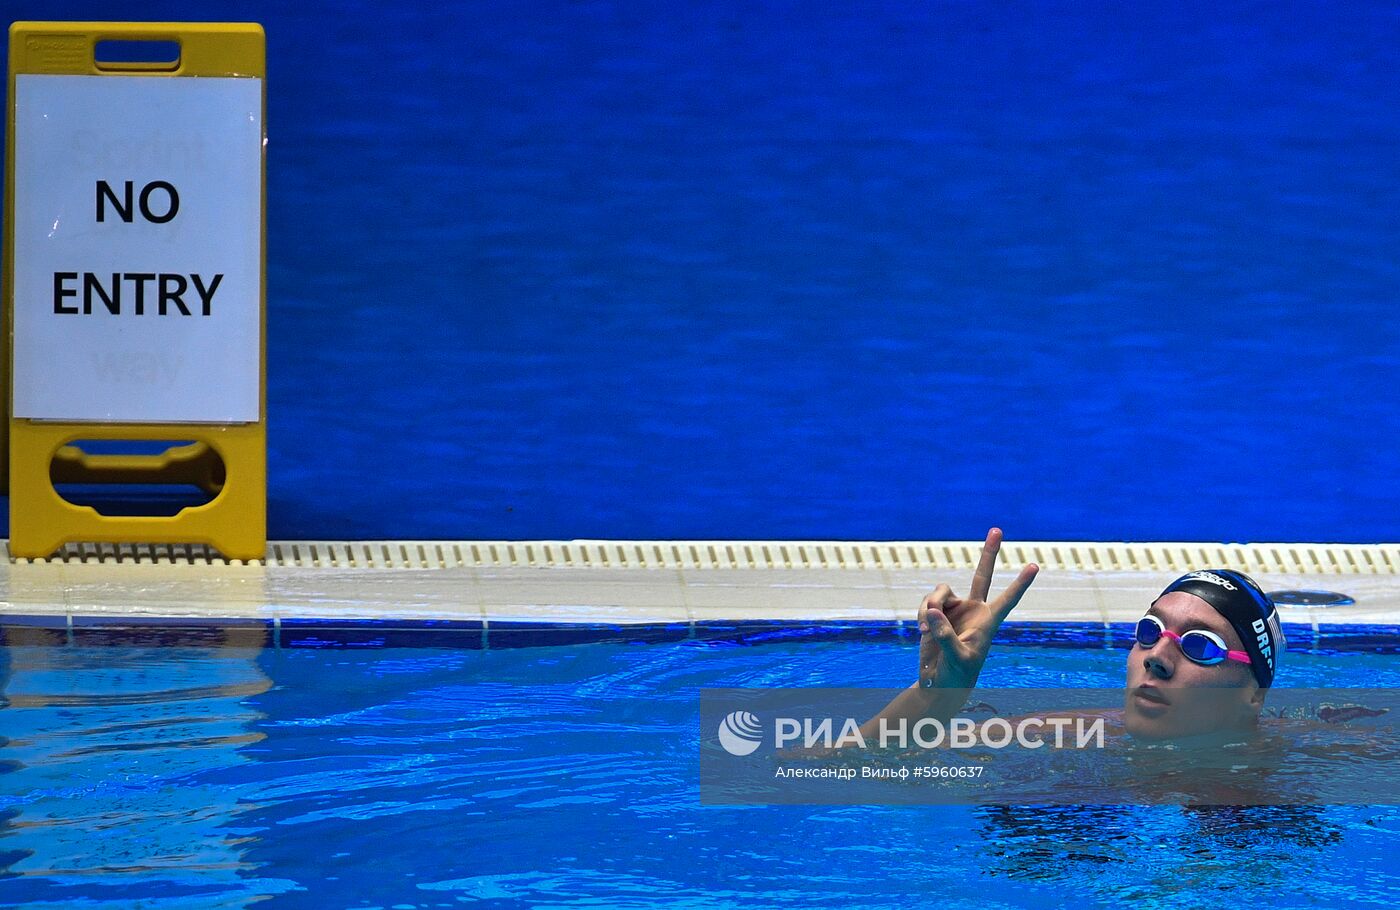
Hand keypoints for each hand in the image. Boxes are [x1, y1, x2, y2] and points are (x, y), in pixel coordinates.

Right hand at [916, 528, 1037, 692]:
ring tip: (925, 630)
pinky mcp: (936, 612)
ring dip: (930, 605)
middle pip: (982, 574)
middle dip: (989, 552)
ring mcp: (955, 609)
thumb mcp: (957, 659)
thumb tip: (932, 611)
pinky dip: (920, 614)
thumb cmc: (957, 675)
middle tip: (997, 529)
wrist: (938, 681)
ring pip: (940, 592)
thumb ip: (946, 636)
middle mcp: (974, 610)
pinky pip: (926, 603)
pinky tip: (922, 631)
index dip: (1021, 583)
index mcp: (988, 622)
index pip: (1008, 599)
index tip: (1035, 566)